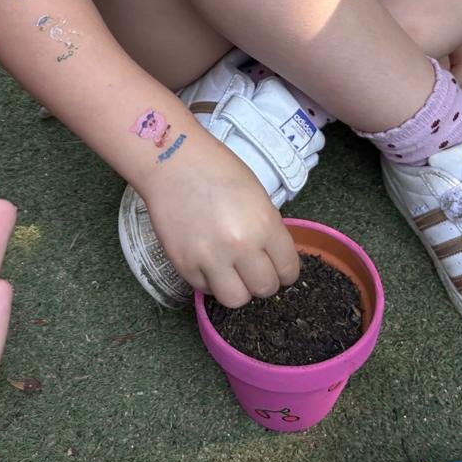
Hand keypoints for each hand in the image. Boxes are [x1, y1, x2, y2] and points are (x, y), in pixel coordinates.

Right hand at [147, 143, 299, 308]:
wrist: (172, 162)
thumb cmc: (218, 170)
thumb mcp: (257, 197)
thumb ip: (267, 230)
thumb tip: (273, 258)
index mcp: (265, 225)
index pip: (288, 270)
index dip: (285, 272)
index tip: (278, 268)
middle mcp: (241, 246)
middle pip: (265, 289)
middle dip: (263, 282)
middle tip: (253, 270)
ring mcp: (210, 259)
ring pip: (236, 300)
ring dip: (237, 289)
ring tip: (231, 272)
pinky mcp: (184, 266)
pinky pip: (206, 289)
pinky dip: (210, 281)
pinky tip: (208, 261)